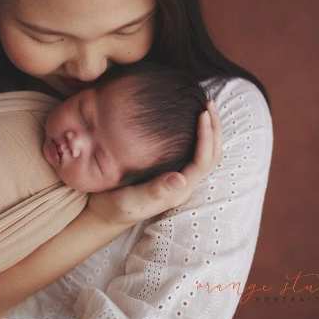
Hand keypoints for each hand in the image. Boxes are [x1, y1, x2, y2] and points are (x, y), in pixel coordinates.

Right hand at [86, 99, 221, 225]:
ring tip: (206, 109)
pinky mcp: (169, 173)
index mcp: (178, 190)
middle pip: (211, 156)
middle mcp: (183, 184)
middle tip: (209, 104)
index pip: (203, 161)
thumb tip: (181, 180)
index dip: (206, 137)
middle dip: (215, 130)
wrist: (104, 214)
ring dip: (210, 131)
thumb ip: (155, 190)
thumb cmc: (115, 207)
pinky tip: (189, 121)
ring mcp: (177, 179)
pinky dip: (198, 135)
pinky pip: (192, 153)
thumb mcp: (132, 200)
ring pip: (205, 154)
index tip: (202, 114)